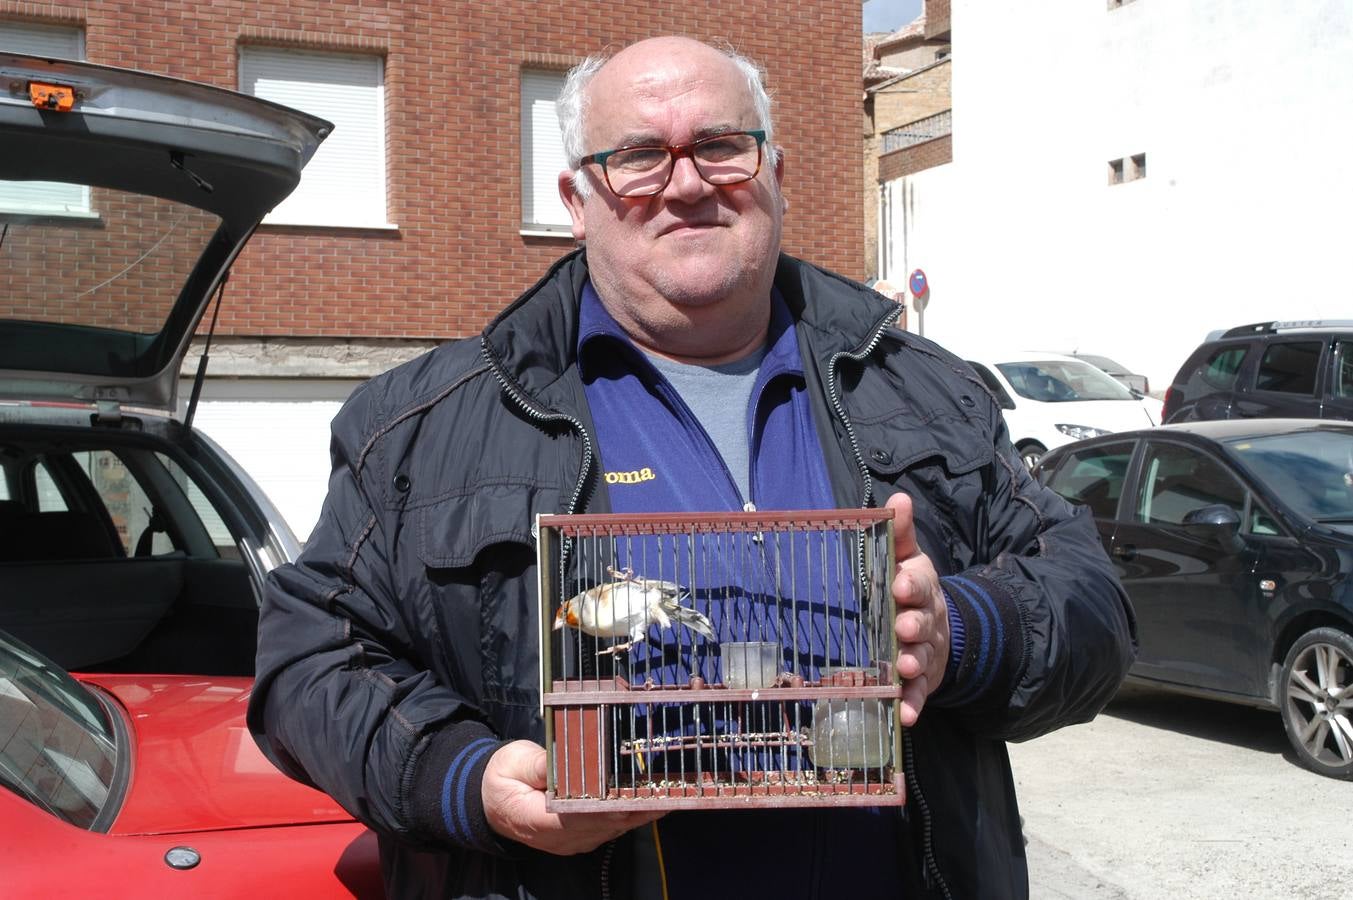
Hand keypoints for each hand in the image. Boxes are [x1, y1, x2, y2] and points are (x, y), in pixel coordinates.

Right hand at [482, 740, 663, 854]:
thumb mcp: (513, 763)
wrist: (492, 803)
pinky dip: (632, 813)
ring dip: (640, 811)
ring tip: (669, 790)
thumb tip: (562, 761)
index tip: (635, 792)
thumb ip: (539, 765)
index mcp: (538, 820)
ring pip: (614, 829)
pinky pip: (612, 828)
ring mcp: (573, 841)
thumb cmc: (502, 778)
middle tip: (666, 788)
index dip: (610, 805)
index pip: (581, 816)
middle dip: (636, 806)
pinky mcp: (583, 836)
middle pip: (606, 824)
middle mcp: (561, 838)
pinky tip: (653, 798)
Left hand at [887, 491, 949, 726]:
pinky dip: (913, 705)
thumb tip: (898, 498)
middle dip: (914, 625)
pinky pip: (919, 694)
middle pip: (923, 624)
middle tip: (902, 627)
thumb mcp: (908, 559)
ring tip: (903, 667)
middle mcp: (928, 622)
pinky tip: (904, 716)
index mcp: (922, 589)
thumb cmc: (911, 590)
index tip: (900, 582)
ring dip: (914, 664)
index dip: (912, 584)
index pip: (920, 583)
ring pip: (923, 659)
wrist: (940, 629)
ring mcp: (928, 653)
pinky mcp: (924, 681)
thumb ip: (900, 533)